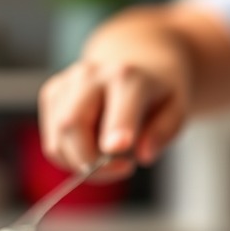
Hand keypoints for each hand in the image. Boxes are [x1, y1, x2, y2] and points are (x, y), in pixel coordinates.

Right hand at [38, 14, 192, 179]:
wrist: (137, 61)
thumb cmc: (158, 92)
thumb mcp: (177, 109)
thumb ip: (163, 132)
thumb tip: (143, 155)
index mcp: (128, 76)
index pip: (118, 105)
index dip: (116, 128)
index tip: (119, 148)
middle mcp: (91, 75)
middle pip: (72, 124)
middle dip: (91, 161)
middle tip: (122, 169)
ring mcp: (66, 83)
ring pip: (58, 138)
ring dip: (81, 164)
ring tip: (110, 162)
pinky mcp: (52, 95)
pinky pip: (52, 142)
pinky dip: (70, 158)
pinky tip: (93, 151)